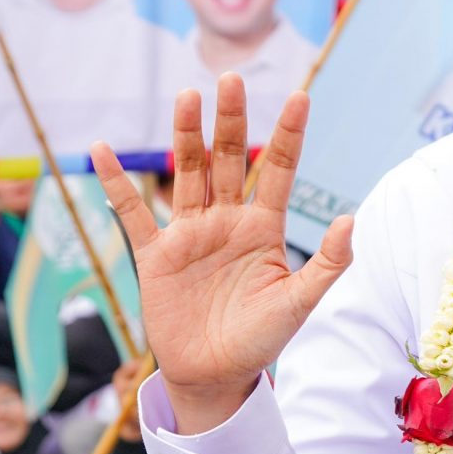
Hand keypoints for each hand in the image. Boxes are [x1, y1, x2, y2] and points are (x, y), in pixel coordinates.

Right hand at [90, 76, 353, 434]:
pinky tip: (102, 150)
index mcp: (264, 227)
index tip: (300, 97)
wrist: (215, 374)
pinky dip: (116, 183)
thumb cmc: (261, 339)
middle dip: (230, 120)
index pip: (278, 170)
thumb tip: (350, 220)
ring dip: (186, 135)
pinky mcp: (154, 254)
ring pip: (186, 173)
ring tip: (188, 97)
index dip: (288, 135)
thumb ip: (326, 263)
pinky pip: (132, 212)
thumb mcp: (300, 302)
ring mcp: (189, 233)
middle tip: (231, 78)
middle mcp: (226, 221)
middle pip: (227, 159)